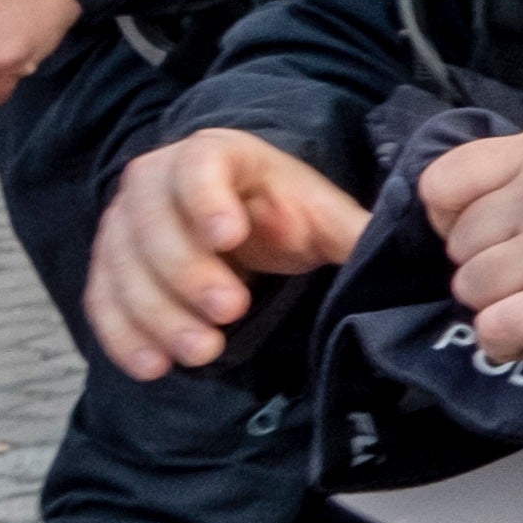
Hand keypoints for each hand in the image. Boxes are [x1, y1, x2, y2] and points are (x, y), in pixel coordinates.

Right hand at [83, 126, 364, 375]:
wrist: (233, 219)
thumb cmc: (281, 211)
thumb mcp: (322, 214)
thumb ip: (354, 232)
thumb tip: (420, 253)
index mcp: (214, 155)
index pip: (199, 166)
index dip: (206, 198)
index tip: (227, 235)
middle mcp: (154, 182)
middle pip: (154, 224)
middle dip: (188, 272)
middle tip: (229, 312)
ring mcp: (123, 225)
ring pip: (125, 267)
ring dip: (158, 313)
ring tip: (202, 351)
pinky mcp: (109, 268)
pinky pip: (103, 300)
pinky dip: (123, 335)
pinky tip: (152, 367)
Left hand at [418, 120, 522, 362]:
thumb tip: (492, 204)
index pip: (444, 182)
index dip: (445, 216)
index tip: (467, 233)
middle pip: (460, 244)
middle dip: (483, 266)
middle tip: (520, 276)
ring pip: (473, 288)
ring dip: (495, 305)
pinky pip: (497, 328)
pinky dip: (502, 341)